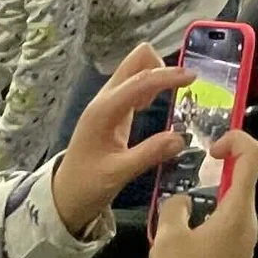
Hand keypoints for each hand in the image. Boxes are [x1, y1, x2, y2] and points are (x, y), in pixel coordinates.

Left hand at [49, 45, 185, 235]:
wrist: (65, 196)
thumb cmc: (87, 185)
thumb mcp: (118, 174)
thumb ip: (149, 154)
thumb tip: (182, 138)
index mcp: (104, 110)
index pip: (140, 81)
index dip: (167, 76)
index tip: (193, 77)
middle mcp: (105, 99)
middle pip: (134, 61)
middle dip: (160, 65)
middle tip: (181, 85)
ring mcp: (108, 103)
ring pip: (135, 70)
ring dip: (155, 75)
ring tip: (171, 98)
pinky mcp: (112, 110)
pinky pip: (133, 85)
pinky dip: (149, 87)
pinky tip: (152, 105)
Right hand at [147, 128, 257, 257]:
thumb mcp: (169, 239)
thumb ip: (176, 207)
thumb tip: (183, 202)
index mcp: (238, 213)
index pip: (252, 157)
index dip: (235, 140)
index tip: (211, 149)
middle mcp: (248, 225)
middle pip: (239, 181)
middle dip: (211, 177)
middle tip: (182, 184)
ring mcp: (244, 243)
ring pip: (228, 206)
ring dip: (203, 204)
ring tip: (171, 223)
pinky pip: (223, 228)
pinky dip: (204, 224)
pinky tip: (176, 244)